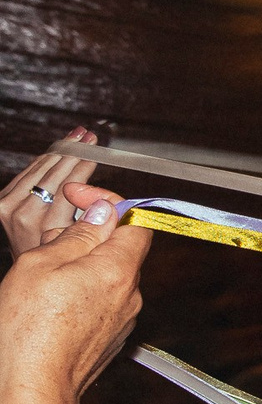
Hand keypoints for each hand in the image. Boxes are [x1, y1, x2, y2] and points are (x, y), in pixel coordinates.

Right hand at [0, 185, 148, 403]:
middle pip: (122, 249)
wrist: (34, 387)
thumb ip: (78, 234)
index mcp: (118, 271)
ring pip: (110, 275)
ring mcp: (123, 320)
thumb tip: (103, 211)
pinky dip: (82, 289)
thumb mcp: (42, 264)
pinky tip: (51, 299)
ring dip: (81, 262)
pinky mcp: (112, 338)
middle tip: (50, 237)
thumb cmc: (30, 329)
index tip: (78, 196)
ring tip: (43, 272)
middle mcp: (130, 296)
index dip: (107, 201)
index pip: (135, 221)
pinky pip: (103, 301)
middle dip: (88, 232)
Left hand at [1, 131, 99, 256]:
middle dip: (72, 152)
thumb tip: (109, 202)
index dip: (83, 165)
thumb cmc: (60, 257)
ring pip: (39, 170)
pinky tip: (57, 152)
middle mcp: (25, 214)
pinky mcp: (3, 202)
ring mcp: (10, 207)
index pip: (68, 185)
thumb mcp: (81, 244)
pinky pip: (27, 174)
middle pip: (53, 174)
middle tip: (87, 136)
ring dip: (59, 151)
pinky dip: (42, 161)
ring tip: (75, 136)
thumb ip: (90, 222)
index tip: (95, 151)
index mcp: (47, 225)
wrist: (31, 267)